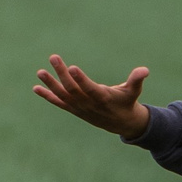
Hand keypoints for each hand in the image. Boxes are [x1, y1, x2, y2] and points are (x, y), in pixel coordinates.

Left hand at [33, 56, 151, 139]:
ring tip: (40, 72)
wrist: (121, 123)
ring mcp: (79, 108)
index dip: (81, 79)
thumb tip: (145, 70)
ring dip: (51, 84)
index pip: (90, 89)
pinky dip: (48, 96)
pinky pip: (59, 102)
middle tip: (54, 57)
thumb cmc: (127, 102)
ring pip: (63, 95)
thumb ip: (136, 80)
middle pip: (73, 89)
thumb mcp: (133, 91)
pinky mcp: (74, 109)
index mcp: (103, 98)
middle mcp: (88, 104)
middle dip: (62, 74)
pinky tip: (36, 88)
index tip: (72, 67)